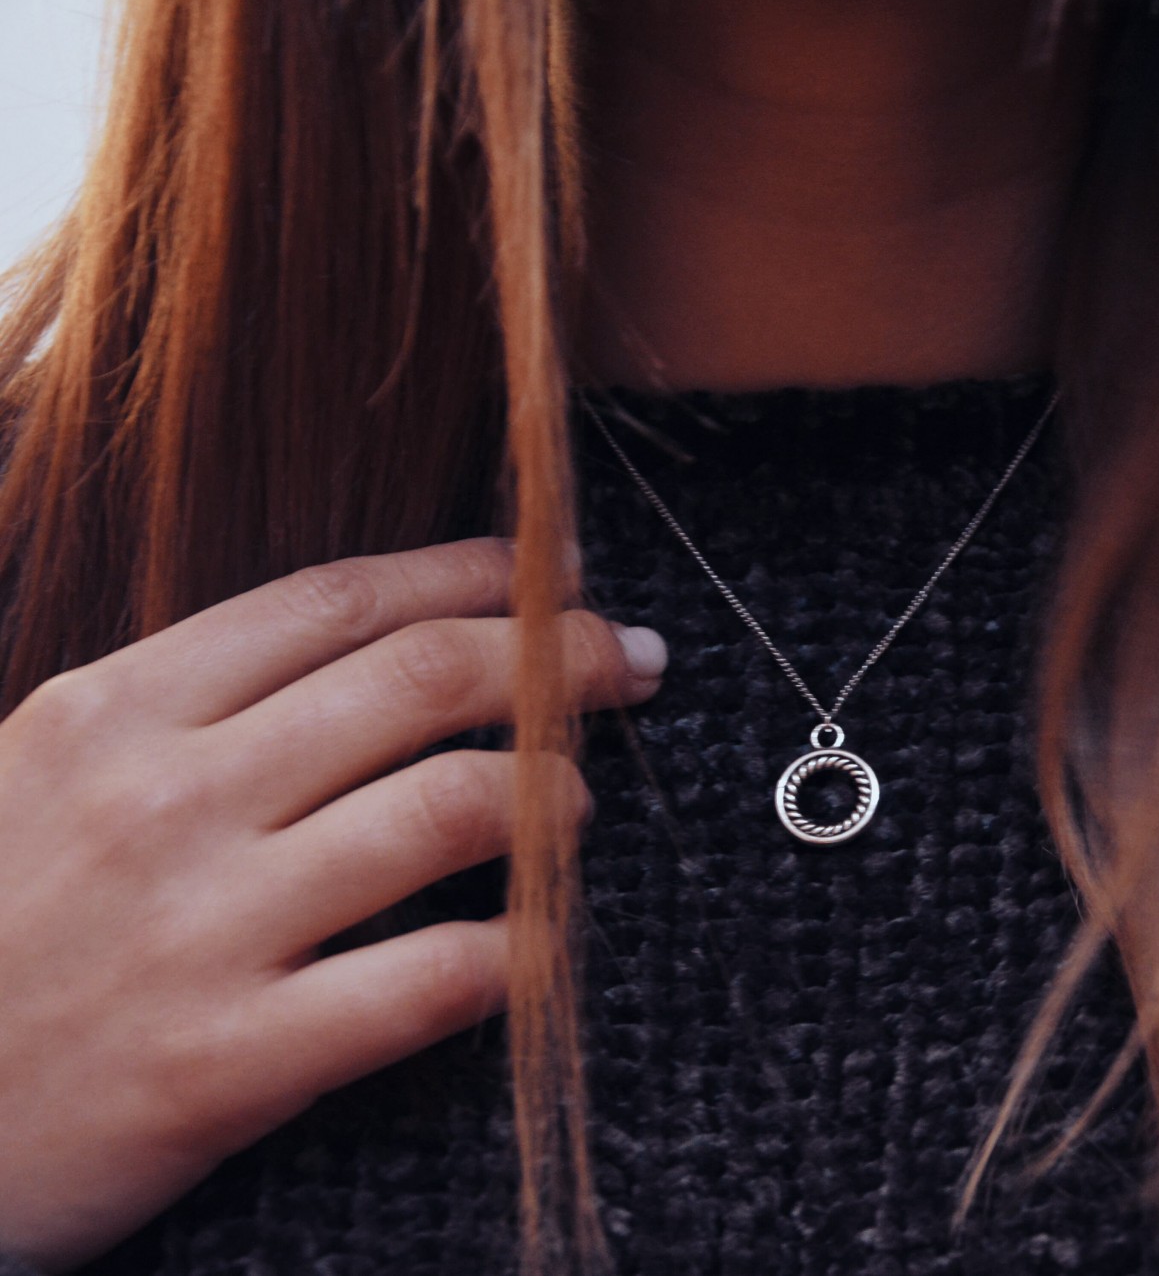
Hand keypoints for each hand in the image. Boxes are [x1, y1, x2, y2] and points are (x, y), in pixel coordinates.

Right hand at [0, 537, 664, 1271]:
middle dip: (559, 653)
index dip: (477, 571)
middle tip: (630, 660)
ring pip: (450, 811)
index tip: (559, 566)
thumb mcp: (42, 773)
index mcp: (116, 709)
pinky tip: (540, 943)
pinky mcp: (225, 1060)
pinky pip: (431, 979)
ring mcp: (199, 928)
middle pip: (422, 679)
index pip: (342, 600)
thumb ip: (190, 706)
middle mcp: (165, 799)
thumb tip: (375, 646)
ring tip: (578, 803)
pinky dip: (519, 951)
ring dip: (553, 796)